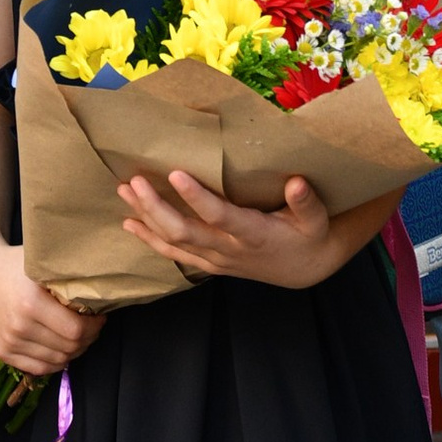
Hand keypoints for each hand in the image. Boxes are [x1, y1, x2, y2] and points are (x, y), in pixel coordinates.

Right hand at [0, 235, 103, 378]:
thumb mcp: (43, 264)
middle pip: (68, 348)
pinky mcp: (1, 352)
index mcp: (31, 303)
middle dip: (88, 339)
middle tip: (91, 327)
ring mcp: (8, 343)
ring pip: (56, 361)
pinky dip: (55, 362)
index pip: (76, 330)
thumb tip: (102, 293)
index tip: (99, 316)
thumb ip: (69, 279)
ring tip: (76, 336)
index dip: (94, 326)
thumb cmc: (15, 263)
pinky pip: (38, 368)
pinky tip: (61, 348)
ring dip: (73, 352)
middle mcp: (18, 327)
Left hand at [116, 165, 390, 289]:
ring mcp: (215, 259)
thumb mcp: (316, 220)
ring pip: (173, 242)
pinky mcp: (208, 263)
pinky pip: (173, 254)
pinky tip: (130, 222)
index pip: (220, 216)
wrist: (304, 269)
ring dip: (146, 217)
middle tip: (135, 180)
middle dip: (156, 207)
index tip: (176, 172)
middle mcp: (229, 250)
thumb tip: (295, 182)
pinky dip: (150, 239)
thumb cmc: (310, 236)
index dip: (197, 197)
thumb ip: (306, 202)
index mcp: (254, 235)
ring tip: (124, 191)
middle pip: (184, 232)